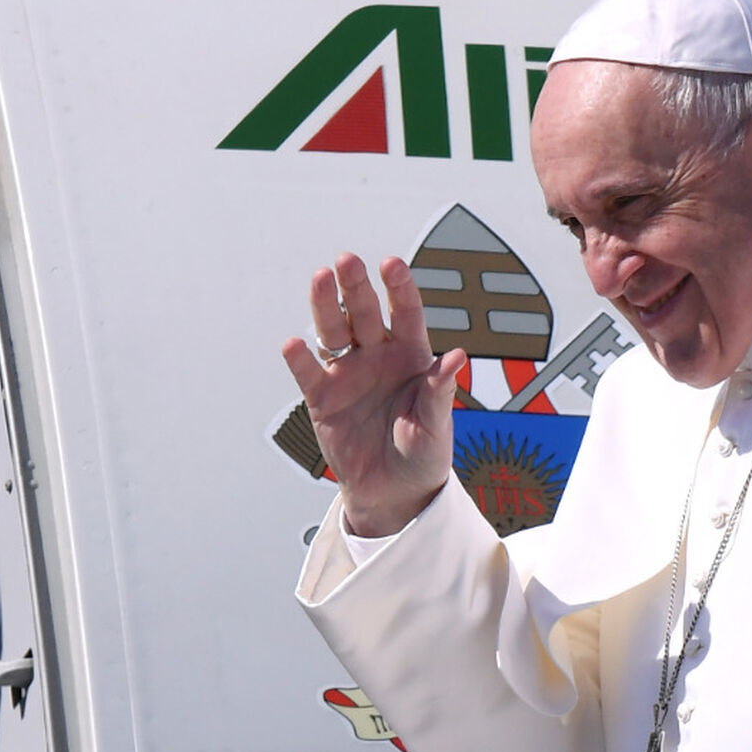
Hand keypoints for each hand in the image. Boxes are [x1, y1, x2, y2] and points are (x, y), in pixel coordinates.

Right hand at [281, 254, 465, 536]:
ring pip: (334, 331)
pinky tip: (293, 344)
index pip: (406, 313)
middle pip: (364, 313)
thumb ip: (440, 390)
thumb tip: (457, 356)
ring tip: (320, 280)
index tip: (391, 264)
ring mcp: (348, 374)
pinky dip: (300, 360)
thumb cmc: (423, 453)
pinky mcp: (323, 398)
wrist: (395, 492)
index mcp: (412, 356)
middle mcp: (378, 356)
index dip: (399, 288)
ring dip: (326, 306)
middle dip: (355, 286)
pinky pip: (309, 374)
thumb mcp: (437, 424)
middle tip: (346, 260)